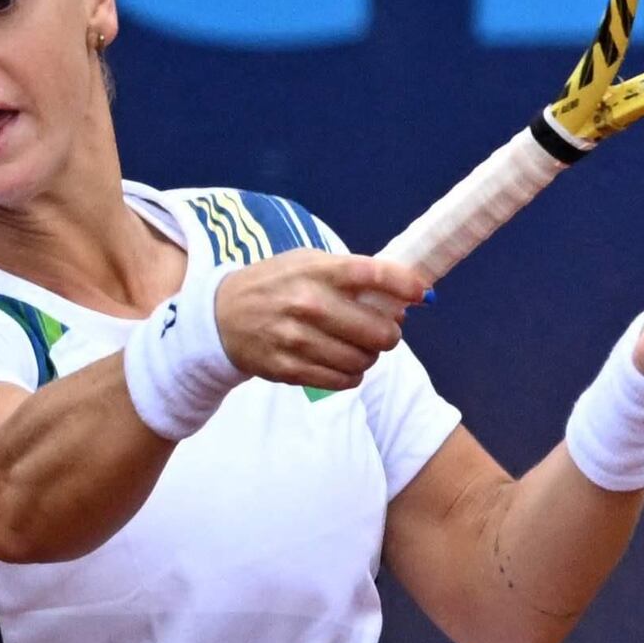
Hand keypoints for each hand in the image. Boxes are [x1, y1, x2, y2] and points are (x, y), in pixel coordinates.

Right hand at [215, 250, 424, 388]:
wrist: (221, 316)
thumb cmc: (276, 284)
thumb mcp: (308, 263)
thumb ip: (353, 273)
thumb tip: (407, 293)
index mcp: (317, 270)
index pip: (375, 274)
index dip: (407, 286)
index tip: (422, 294)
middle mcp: (309, 303)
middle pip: (379, 330)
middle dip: (390, 333)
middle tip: (383, 331)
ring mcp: (297, 339)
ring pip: (364, 360)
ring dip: (370, 356)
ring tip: (358, 347)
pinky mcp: (289, 368)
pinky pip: (342, 380)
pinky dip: (351, 374)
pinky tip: (343, 363)